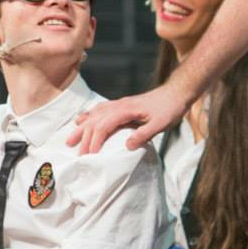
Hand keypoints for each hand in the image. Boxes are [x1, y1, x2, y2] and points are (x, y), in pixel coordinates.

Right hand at [68, 86, 188, 153]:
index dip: (95, 140)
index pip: (103, 126)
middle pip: (95, 121)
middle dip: (84, 137)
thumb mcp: (160, 124)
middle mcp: (118, 105)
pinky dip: (89, 116)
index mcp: (125, 110)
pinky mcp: (122, 105)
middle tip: (76, 153)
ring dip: (82, 127)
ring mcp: (119, 104)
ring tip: (71, 138)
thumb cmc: (169, 109)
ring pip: (94, 114)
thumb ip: (144, 134)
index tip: (90, 155)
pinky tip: (83, 120)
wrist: (176, 93)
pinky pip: (100, 109)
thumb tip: (127, 146)